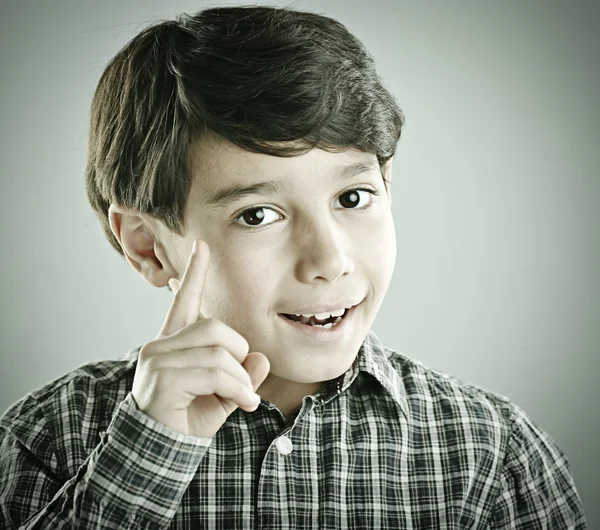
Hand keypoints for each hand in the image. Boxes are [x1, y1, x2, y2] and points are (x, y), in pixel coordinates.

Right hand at [131, 239, 269, 437]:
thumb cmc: (190, 419)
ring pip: (217, 350)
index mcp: (175, 342)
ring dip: (239, 377)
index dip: (195, 273)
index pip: (185, 300)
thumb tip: (261, 358)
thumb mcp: (224, 394)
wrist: (160, 452)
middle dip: (238, 352)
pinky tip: (243, 403)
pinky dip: (236, 387)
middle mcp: (162, 344)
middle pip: (215, 326)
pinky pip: (214, 371)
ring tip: (244, 397)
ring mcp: (159, 359)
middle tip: (243, 381)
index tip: (203, 246)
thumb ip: (243, 375)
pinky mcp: (163, 376)